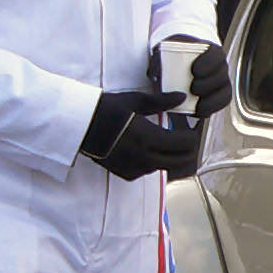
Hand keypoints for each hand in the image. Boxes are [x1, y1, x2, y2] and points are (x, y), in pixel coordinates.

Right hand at [80, 89, 198, 180]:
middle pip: (183, 161)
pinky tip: (148, 148)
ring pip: (168, 167)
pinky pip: (150, 171)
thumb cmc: (106, 110)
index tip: (190, 126)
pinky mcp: (128, 174)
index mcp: (149, 138)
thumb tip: (181, 97)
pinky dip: (155, 161)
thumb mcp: (135, 101)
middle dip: (187, 149)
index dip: (192, 135)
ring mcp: (136, 169)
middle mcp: (145, 158)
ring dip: (172, 156)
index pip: (187, 144)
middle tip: (183, 135)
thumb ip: (162, 101)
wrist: (80, 127)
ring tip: (165, 140)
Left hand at [165, 36, 230, 115]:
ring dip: (211, 100)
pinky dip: (211, 109)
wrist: (179, 65)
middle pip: (221, 75)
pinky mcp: (219, 96)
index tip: (194, 70)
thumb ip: (159, 59)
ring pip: (225, 92)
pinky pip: (221, 104)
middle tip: (193, 88)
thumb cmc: (175, 56)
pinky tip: (199, 111)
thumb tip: (153, 72)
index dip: (208, 63)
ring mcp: (222, 82)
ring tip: (197, 104)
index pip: (216, 55)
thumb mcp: (166, 51)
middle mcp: (220, 67)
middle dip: (208, 83)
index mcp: (210, 51)